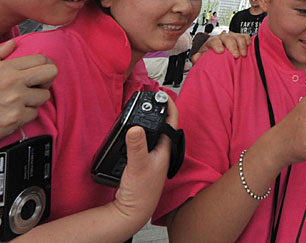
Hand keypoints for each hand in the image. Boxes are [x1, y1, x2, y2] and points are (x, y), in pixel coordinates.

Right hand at [0, 41, 57, 148]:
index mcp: (4, 68)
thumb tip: (13, 43)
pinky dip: (26, 116)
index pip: (42, 59)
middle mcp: (12, 82)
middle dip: (47, 79)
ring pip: (44, 96)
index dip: (45, 65)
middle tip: (36, 86)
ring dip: (34, 101)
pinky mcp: (15, 120)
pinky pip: (34, 114)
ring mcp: (15, 101)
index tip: (40, 73)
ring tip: (18, 103)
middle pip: (52, 72)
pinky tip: (11, 115)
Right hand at [112, 96, 178, 223]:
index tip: (162, 93)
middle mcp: (162, 151)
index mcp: (165, 149)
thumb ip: (136, 146)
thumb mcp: (137, 165)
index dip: (169, 105)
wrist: (133, 211)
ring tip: (146, 108)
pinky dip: (142, 133)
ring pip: (155, 133)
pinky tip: (135, 133)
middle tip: (153, 97)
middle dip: (160, 109)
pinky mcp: (145, 162)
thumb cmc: (140, 192)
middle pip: (164, 125)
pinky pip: (146, 142)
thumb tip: (135, 127)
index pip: (172, 121)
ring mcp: (154, 157)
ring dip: (152, 120)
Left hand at [190, 32, 250, 63]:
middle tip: (235, 55)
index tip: (220, 51)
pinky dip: (248, 40)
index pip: (214, 40)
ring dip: (241, 45)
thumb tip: (197, 58)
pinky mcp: (240, 38)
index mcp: (212, 42)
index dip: (217, 45)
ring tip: (243, 54)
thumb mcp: (203, 58)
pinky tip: (249, 46)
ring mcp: (232, 37)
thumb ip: (198, 58)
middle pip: (228, 38)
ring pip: (238, 36)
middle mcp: (222, 38)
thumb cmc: (211, 56)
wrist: (217, 52)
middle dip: (232, 46)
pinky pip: (245, 36)